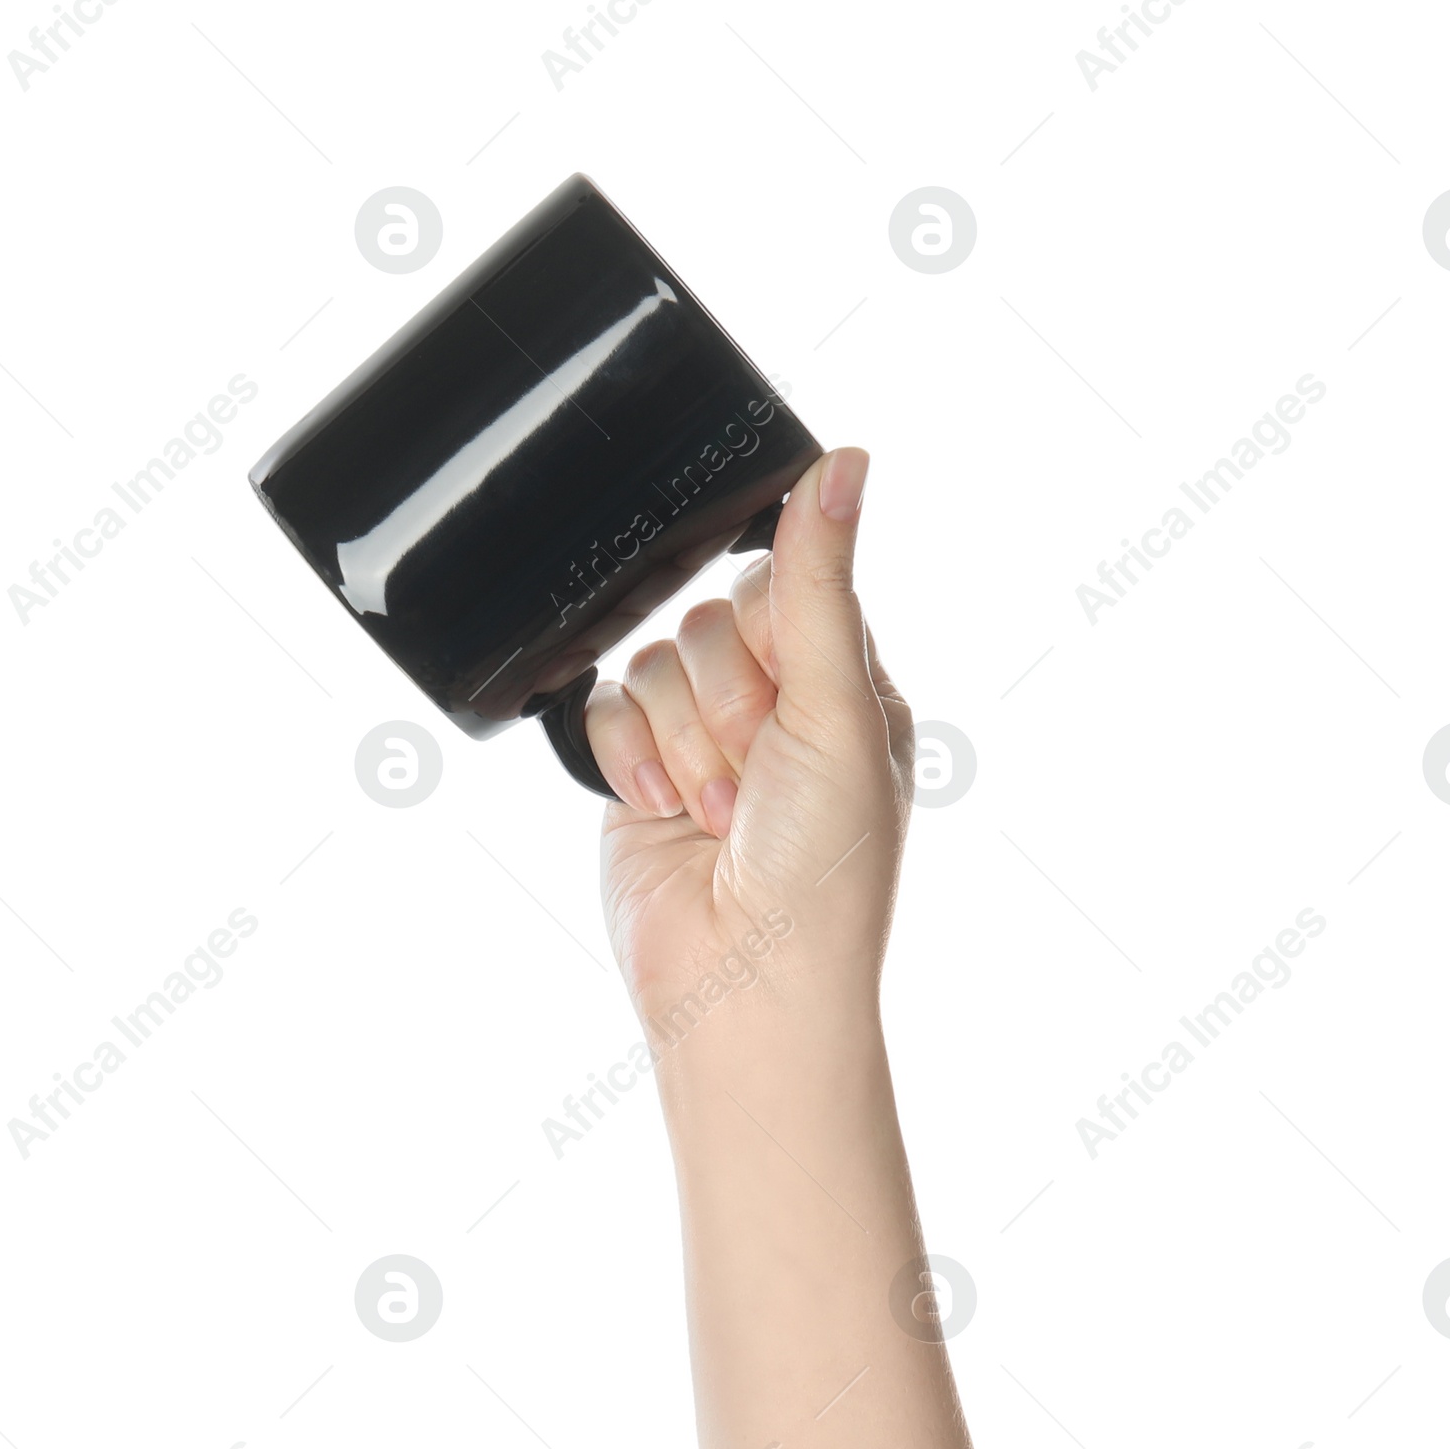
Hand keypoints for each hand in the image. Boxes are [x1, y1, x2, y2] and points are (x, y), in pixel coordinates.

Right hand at [584, 449, 913, 1037]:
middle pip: (712, 620)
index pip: (787, 584)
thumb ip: (821, 585)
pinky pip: (604, 707)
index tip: (788, 707)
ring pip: (655, 660)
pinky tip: (664, 811)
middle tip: (756, 784)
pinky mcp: (636, 774)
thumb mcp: (837, 713)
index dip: (772, 638)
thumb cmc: (823, 873)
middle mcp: (775, 707)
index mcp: (845, 686)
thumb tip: (845, 463)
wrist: (744, 984)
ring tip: (717, 816)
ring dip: (683, 743)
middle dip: (726, 708)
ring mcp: (701, 742)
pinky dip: (629, 758)